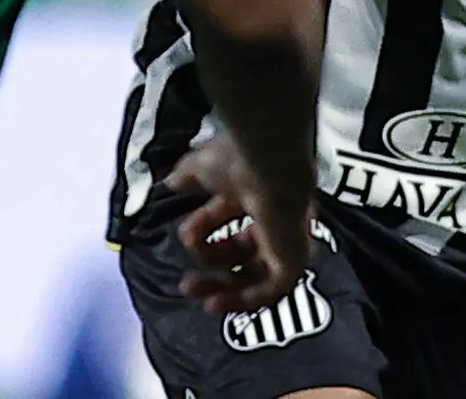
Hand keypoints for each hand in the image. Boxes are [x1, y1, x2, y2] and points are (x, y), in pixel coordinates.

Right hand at [164, 134, 313, 314]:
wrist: (268, 168)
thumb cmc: (238, 163)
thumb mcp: (201, 167)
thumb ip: (186, 176)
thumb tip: (171, 183)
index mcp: (254, 195)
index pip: (226, 219)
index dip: (202, 229)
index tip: (185, 235)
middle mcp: (273, 220)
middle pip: (239, 252)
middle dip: (208, 264)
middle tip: (185, 281)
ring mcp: (285, 243)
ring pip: (252, 275)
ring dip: (220, 287)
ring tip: (190, 289)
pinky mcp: (293, 262)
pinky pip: (268, 290)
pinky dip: (241, 299)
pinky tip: (214, 302)